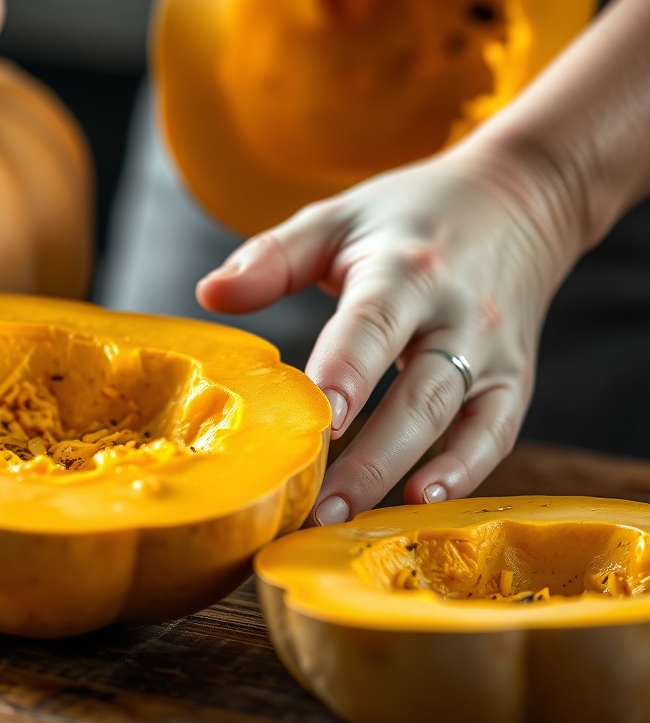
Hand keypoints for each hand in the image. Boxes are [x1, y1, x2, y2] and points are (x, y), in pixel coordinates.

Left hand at [196, 140, 580, 521]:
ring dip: (399, 474)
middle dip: (367, 457)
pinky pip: (495, 432)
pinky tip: (420, 504)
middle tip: (313, 507)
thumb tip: (208, 295)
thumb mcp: (337, 219)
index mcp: (406, 268)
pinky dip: (464, 471)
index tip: (315, 422)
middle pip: (416, 393)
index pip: (373, 324)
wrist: (515, 202)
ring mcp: (491, 350)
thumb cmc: (408, 217)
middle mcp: (456, 312)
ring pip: (451, 421)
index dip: (346, 372)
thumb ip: (272, 257)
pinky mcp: (513, 377)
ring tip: (345, 521)